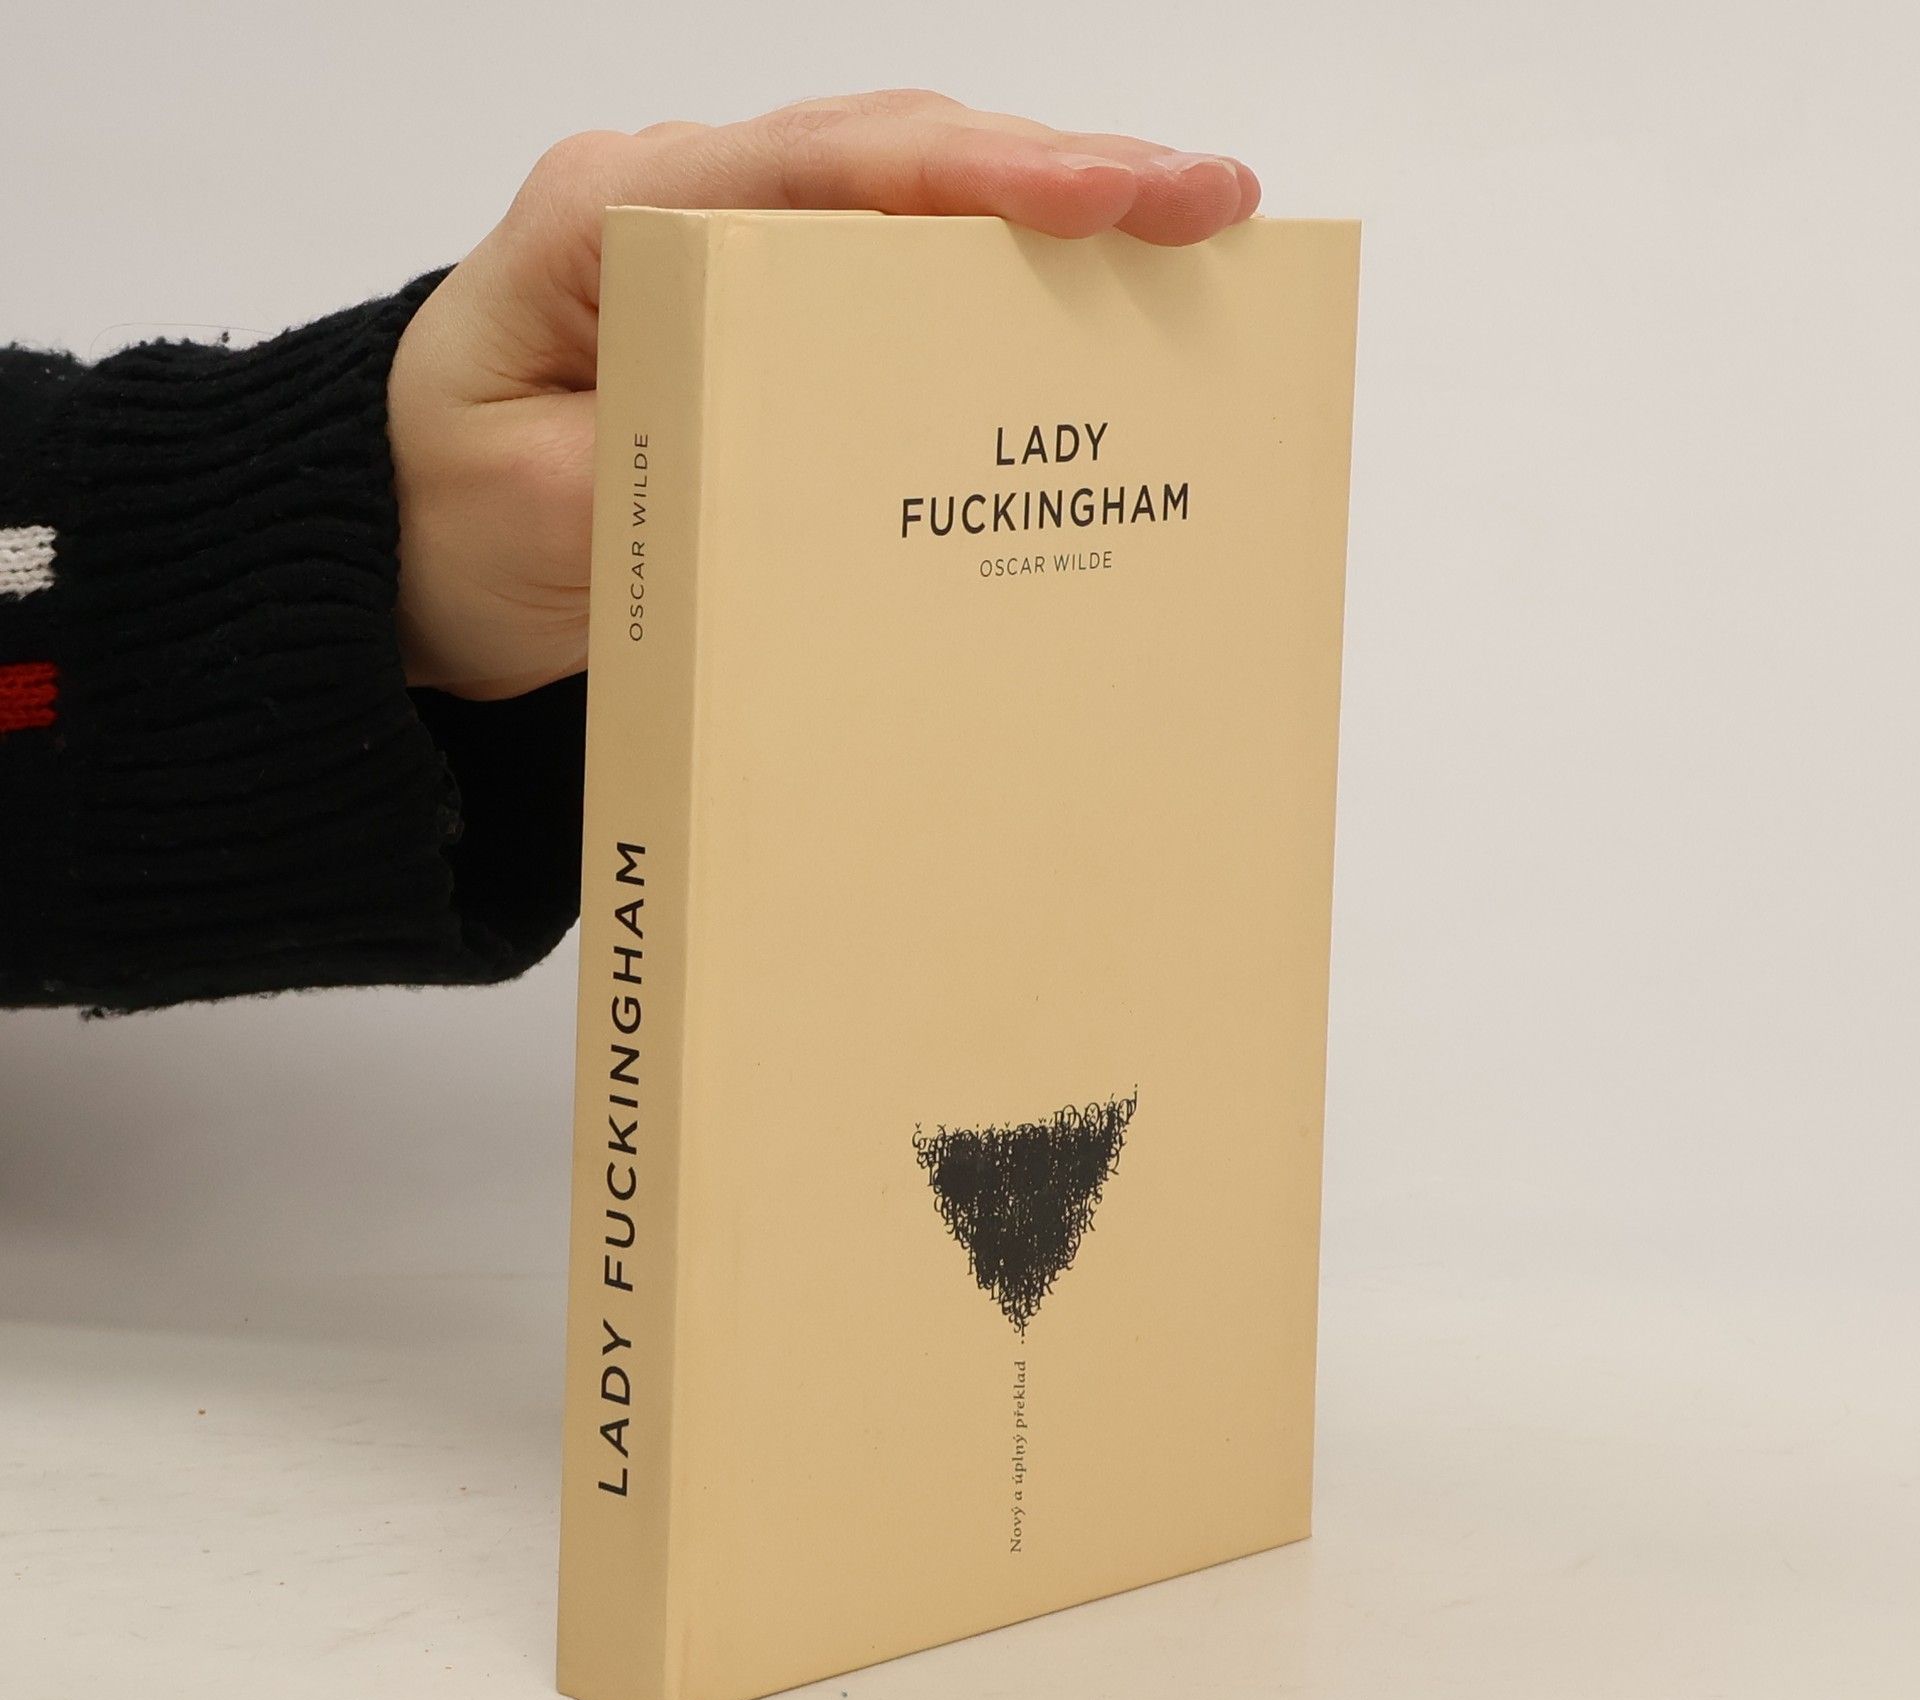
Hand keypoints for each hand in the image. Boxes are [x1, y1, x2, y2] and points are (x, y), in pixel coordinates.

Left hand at [388, 90, 1261, 699]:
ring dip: (1049, 219)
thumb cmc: (448, 525)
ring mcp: (724, 247)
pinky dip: (991, 286)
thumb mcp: (548, 517)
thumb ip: (678, 469)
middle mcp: (682, 199)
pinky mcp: (755, 312)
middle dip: (1063, 174)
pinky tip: (1082, 311)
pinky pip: (888, 276)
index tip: (1112, 195)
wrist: (398, 551)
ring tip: (1189, 241)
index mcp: (617, 213)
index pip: (821, 163)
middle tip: (1213, 206)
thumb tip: (831, 462)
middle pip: (896, 155)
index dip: (980, 173)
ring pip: (910, 201)